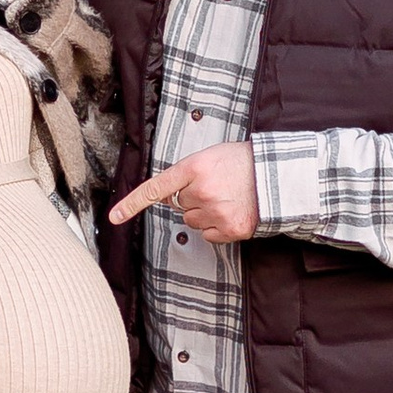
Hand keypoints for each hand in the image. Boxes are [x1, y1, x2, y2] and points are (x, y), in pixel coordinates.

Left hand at [108, 140, 260, 241]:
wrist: (278, 174)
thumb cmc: (244, 162)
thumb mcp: (212, 156)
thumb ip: (188, 174)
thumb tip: (171, 196)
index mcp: (194, 168)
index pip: (155, 188)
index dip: (132, 204)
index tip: (114, 218)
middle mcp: (202, 191)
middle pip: (179, 205)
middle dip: (192, 199)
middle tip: (215, 187)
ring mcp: (216, 212)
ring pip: (192, 221)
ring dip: (204, 213)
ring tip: (227, 198)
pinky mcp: (230, 229)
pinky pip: (209, 235)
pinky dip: (218, 227)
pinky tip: (232, 211)